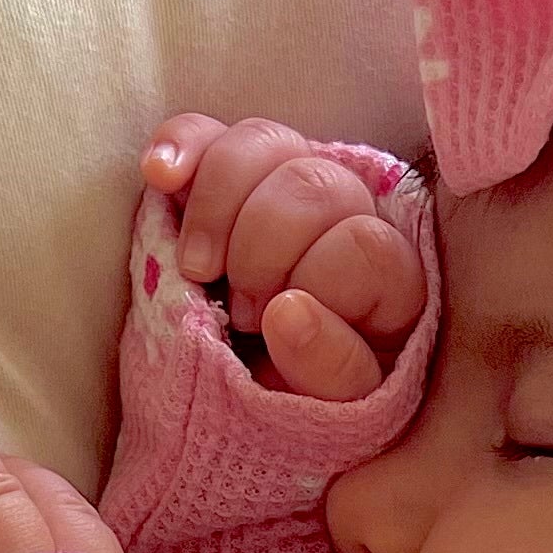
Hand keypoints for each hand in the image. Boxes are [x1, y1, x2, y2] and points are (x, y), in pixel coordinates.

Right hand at [145, 114, 425, 402]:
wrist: (257, 412)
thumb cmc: (309, 418)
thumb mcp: (336, 417)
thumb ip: (332, 371)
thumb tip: (287, 311)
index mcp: (393, 282)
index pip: (363, 244)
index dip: (311, 281)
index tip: (270, 328)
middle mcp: (352, 219)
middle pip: (313, 181)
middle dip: (260, 246)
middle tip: (236, 311)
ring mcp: (290, 190)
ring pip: (265, 143)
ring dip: (216, 206)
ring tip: (196, 272)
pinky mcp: (234, 180)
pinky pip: (209, 133)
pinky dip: (181, 147)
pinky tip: (160, 178)